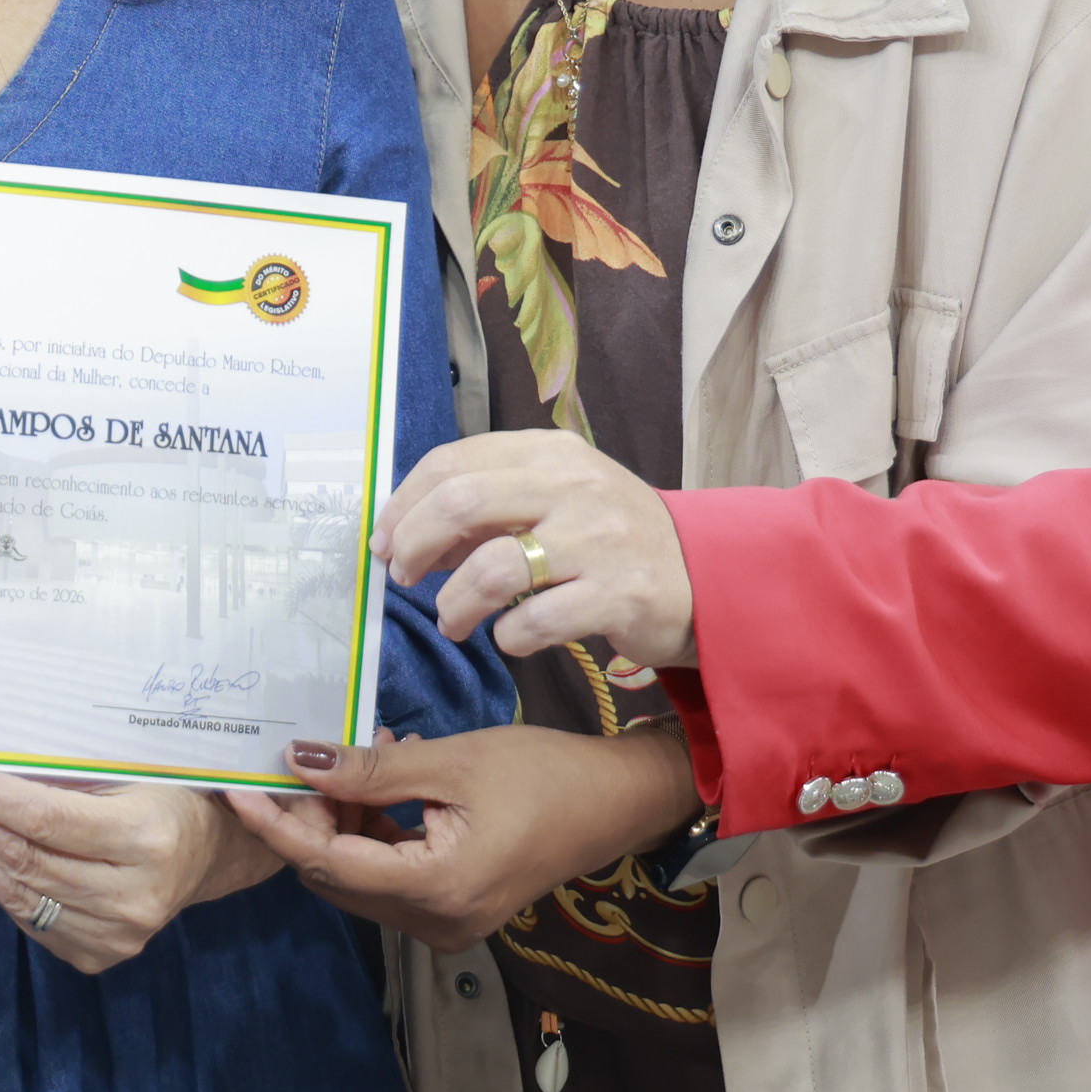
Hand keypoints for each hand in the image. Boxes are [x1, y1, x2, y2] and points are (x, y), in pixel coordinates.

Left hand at [0, 765, 281, 975]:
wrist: (205, 853)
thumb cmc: (162, 792)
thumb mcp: (125, 769)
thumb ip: (60, 776)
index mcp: (145, 840)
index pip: (45, 819)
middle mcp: (131, 898)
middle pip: (24, 859)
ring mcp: (114, 936)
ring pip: (17, 893)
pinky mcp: (96, 955)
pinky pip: (27, 916)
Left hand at [224, 725, 699, 950]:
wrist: (614, 803)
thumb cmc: (543, 775)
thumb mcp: (450, 762)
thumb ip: (369, 772)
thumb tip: (296, 761)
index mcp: (435, 889)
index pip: (328, 862)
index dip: (276, 824)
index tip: (236, 787)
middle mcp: (435, 922)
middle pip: (338, 875)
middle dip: (311, 818)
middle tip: (307, 755)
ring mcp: (445, 923)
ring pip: (360, 876)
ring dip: (344, 822)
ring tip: (362, 758)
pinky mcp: (453, 910)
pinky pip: (390, 876)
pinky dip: (375, 832)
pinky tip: (386, 782)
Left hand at [376, 430, 697, 667]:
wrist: (707, 576)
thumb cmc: (613, 538)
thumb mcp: (555, 500)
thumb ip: (488, 509)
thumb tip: (406, 536)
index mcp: (551, 453)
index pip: (453, 462)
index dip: (403, 503)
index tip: (383, 540)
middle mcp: (574, 486)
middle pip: (462, 502)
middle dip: (413, 544)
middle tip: (402, 577)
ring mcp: (599, 541)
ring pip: (493, 568)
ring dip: (455, 603)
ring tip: (453, 621)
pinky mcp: (619, 596)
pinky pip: (536, 621)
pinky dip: (508, 637)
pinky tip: (509, 638)